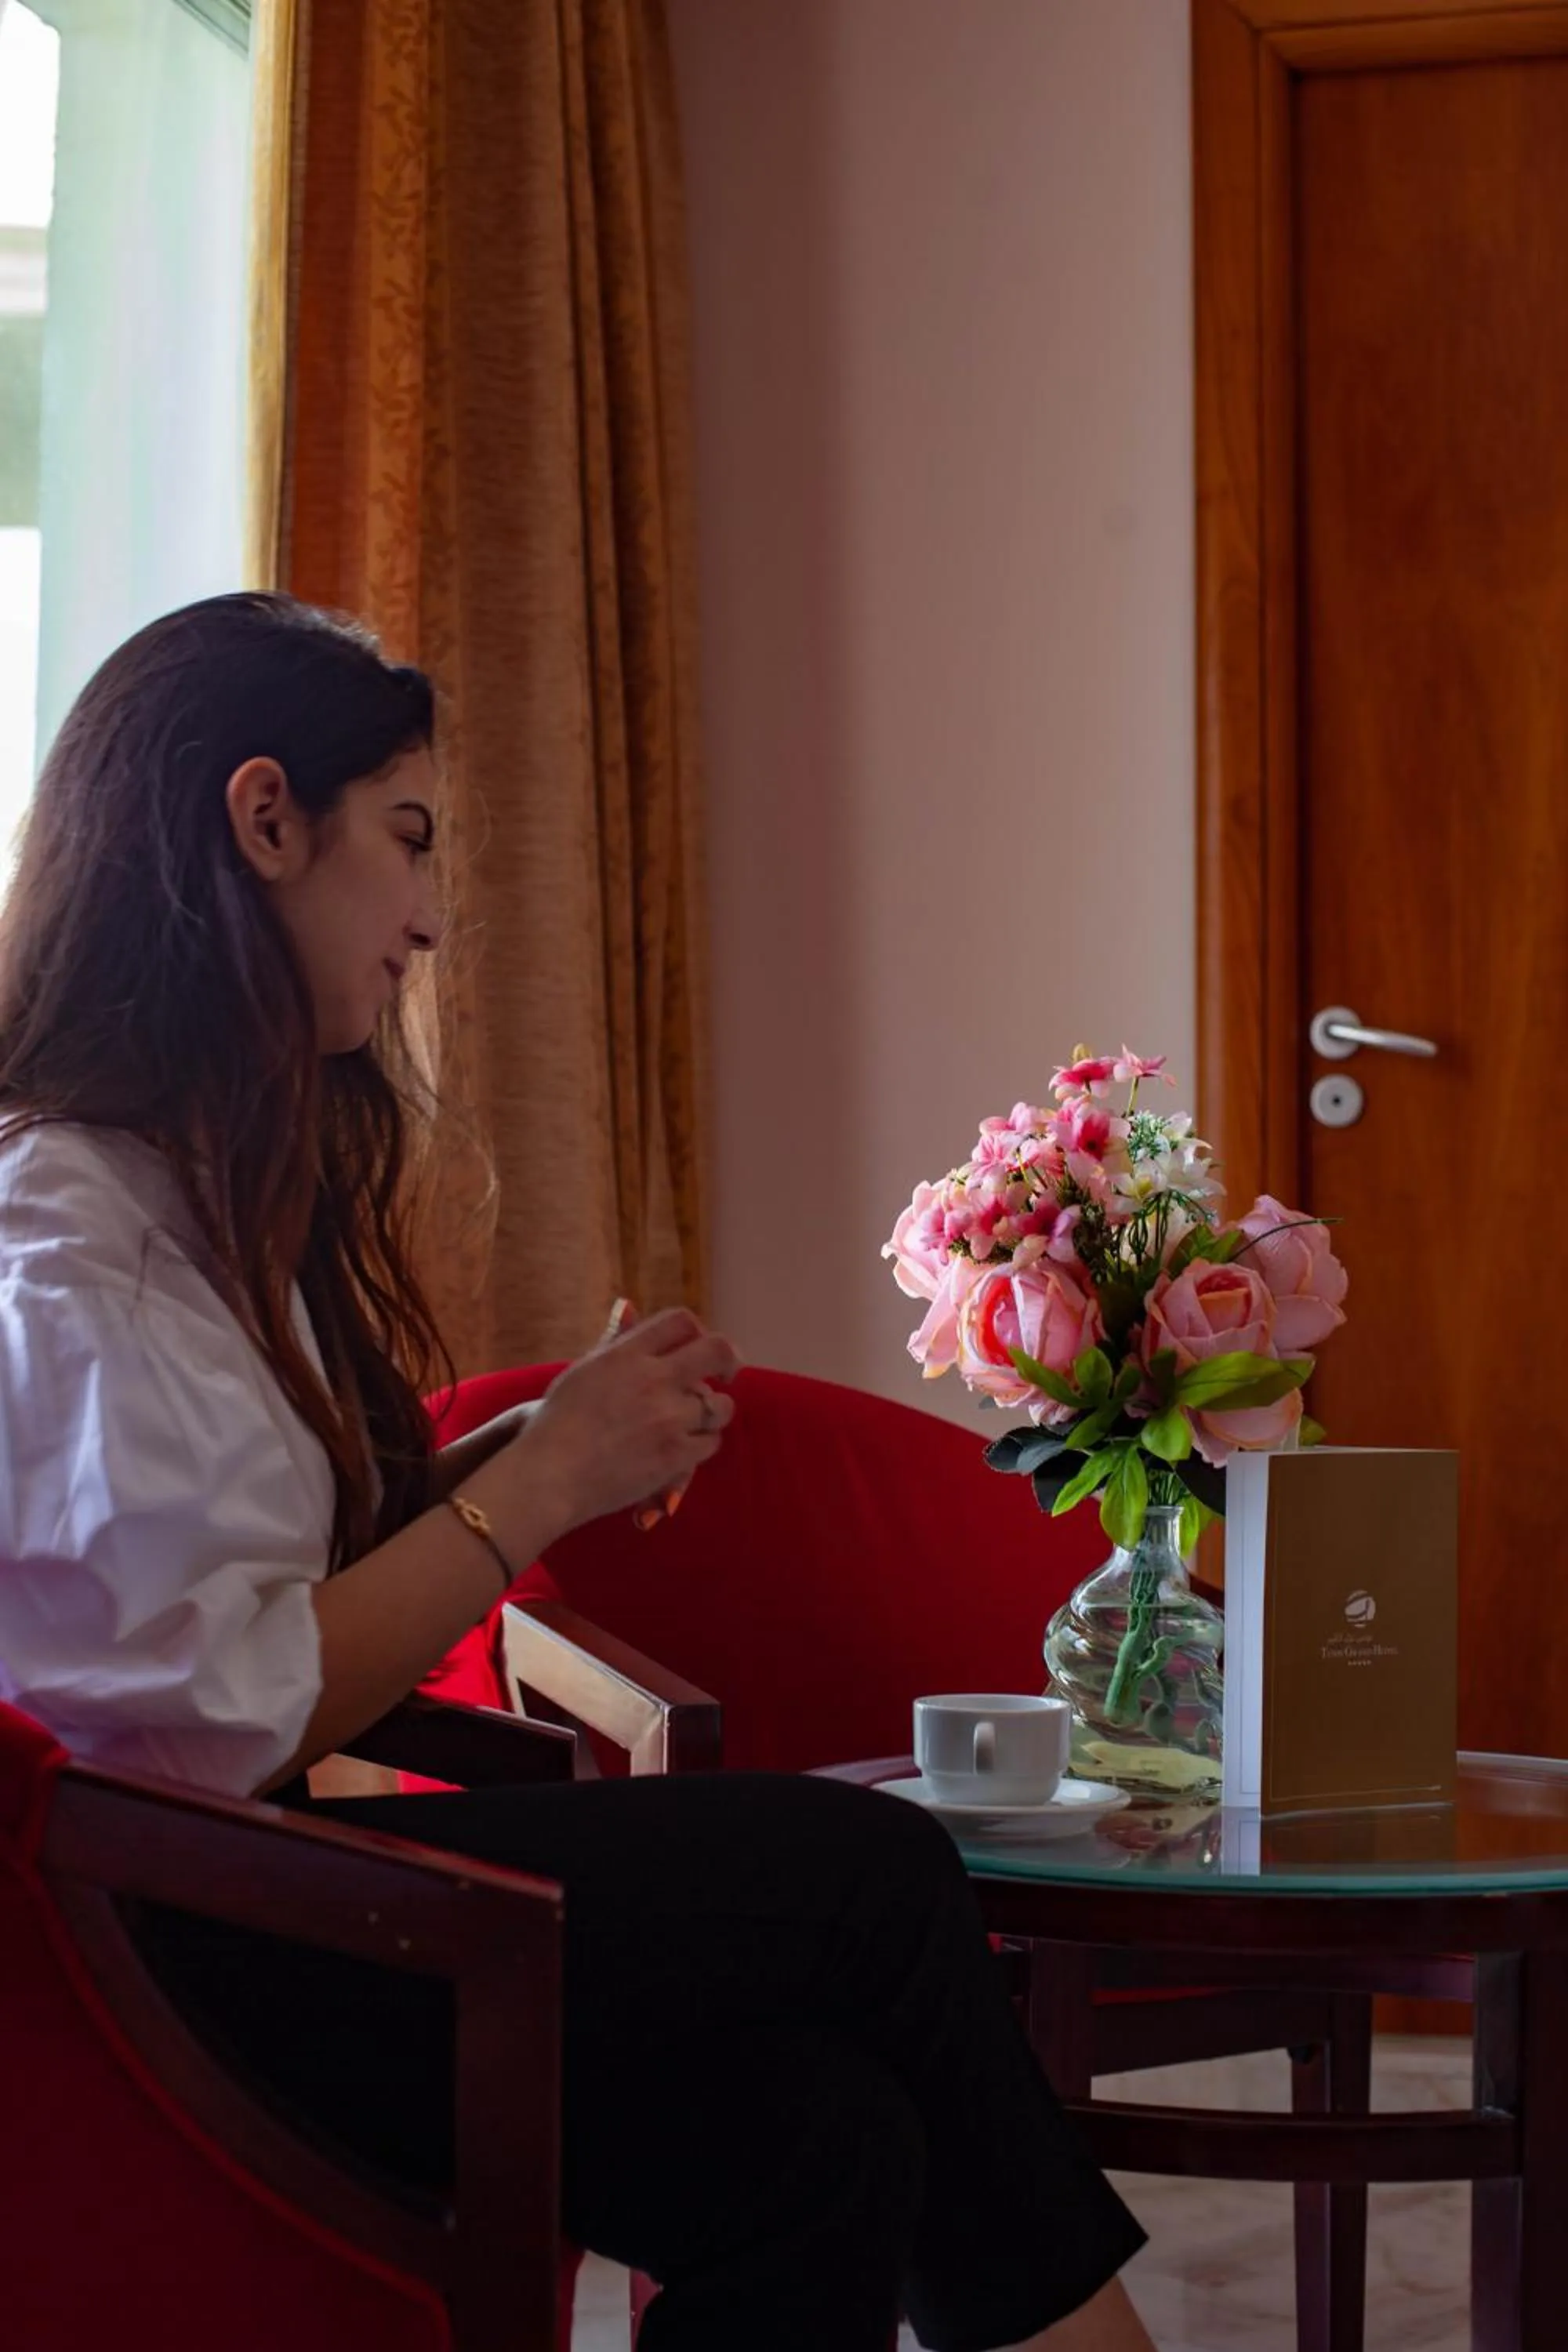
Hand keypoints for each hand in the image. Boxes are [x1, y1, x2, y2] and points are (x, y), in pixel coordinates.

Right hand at [481, 1306, 739, 1546]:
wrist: (550, 1476)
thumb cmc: (557, 1423)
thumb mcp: (584, 1370)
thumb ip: (615, 1341)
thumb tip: (628, 1307)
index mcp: (627, 1355)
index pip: (680, 1321)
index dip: (696, 1329)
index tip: (697, 1345)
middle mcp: (654, 1380)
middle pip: (717, 1351)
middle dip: (728, 1360)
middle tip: (726, 1373)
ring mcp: (669, 1419)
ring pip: (720, 1405)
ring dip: (714, 1410)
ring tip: (697, 1420)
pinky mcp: (676, 1456)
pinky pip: (712, 1443)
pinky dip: (702, 1444)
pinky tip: (685, 1448)